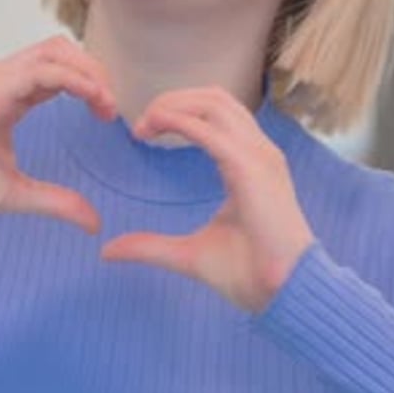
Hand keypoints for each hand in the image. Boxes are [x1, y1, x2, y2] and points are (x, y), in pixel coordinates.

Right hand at [0, 36, 115, 227]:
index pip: (58, 72)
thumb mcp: (16, 193)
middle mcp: (3, 80)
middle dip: (94, 71)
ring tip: (106, 103)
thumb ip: (56, 201)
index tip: (107, 114)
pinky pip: (43, 71)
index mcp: (8, 96)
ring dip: (89, 72)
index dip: (89, 86)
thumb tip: (93, 222)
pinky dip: (75, 79)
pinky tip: (93, 98)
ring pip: (55, 52)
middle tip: (110, 106)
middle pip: (61, 51)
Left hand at [102, 87, 314, 312]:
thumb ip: (150, 246)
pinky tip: (157, 126)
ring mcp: (259, 157)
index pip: (217, 112)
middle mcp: (258, 151)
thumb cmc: (249, 273)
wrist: (285, 294)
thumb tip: (108, 250)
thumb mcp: (188, 255)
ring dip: (175, 105)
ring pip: (214, 103)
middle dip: (173, 100)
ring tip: (146, 124)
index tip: (145, 129)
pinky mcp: (252, 170)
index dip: (178, 110)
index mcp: (250, 161)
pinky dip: (181, 121)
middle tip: (141, 123)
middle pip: (214, 98)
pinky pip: (212, 131)